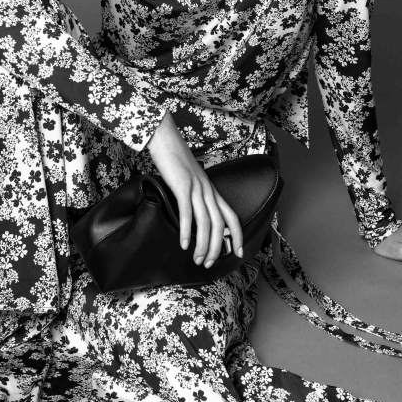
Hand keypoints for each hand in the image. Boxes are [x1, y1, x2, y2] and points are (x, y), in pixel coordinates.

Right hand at [145, 110, 244, 267]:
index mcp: (211, 190)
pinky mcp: (182, 186)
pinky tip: (183, 243)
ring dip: (203, 244)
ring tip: (197, 259)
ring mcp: (196, 188)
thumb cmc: (174, 160)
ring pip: (206, 222)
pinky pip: (187, 212)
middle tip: (208, 263)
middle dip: (217, 248)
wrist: (164, 138)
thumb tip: (193, 214)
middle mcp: (208, 190)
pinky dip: (187, 230)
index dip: (237, 236)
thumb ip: (195, 195)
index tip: (237, 253)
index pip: (231, 216)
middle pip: (220, 225)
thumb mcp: (190, 180)